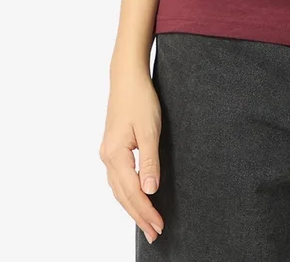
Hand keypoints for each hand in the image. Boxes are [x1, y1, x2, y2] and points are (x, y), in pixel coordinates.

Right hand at [99, 67, 163, 244]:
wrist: (127, 77)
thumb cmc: (140, 99)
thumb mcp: (150, 129)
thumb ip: (150, 160)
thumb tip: (150, 190)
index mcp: (115, 154)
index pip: (132, 192)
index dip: (145, 211)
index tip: (159, 226)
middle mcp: (107, 157)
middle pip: (122, 195)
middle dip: (139, 215)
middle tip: (155, 233)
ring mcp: (107, 153)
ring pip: (119, 189)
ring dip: (133, 207)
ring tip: (147, 222)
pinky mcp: (112, 147)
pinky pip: (118, 179)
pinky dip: (127, 193)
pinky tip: (135, 198)